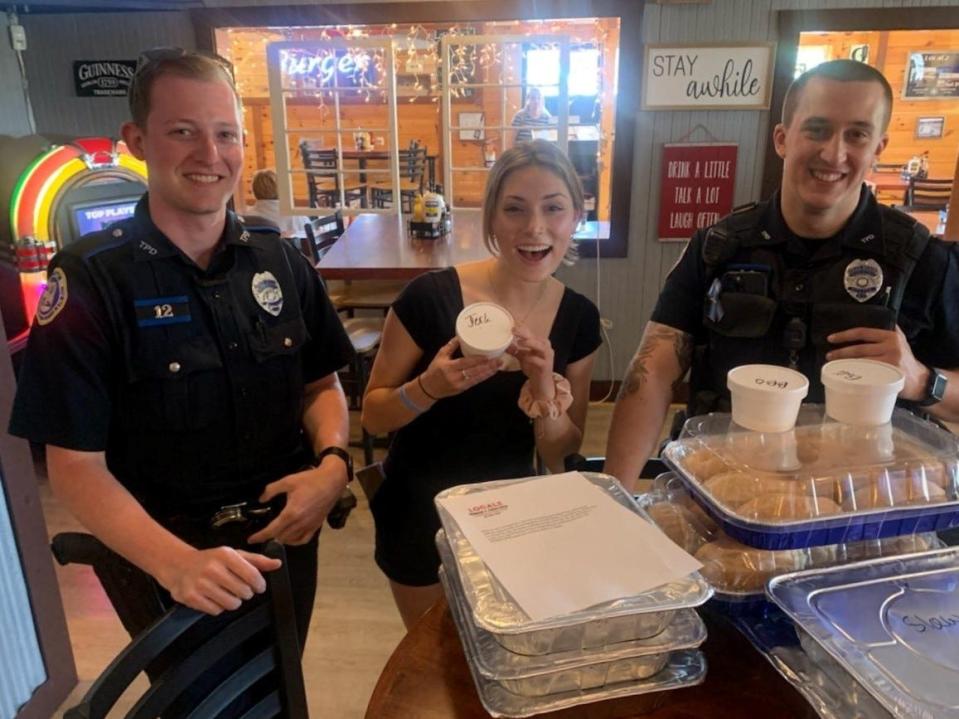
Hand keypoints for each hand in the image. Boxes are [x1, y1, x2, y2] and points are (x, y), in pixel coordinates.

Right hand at [159, 546, 280, 615]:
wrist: (179, 565)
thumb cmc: (210, 560)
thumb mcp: (234, 555)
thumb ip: (257, 560)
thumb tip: (277, 564)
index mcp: (226, 555)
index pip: (252, 575)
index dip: (259, 584)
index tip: (258, 587)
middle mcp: (213, 568)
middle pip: (244, 592)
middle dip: (245, 593)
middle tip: (238, 588)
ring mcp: (201, 584)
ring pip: (231, 604)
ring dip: (232, 601)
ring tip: (225, 592)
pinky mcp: (191, 597)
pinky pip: (216, 611)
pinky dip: (218, 607)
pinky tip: (213, 597)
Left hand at [248, 461, 348, 544]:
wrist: (332, 481)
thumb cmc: (310, 480)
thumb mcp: (288, 481)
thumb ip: (271, 490)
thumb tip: (261, 499)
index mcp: (291, 513)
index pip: (272, 530)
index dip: (260, 536)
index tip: (251, 539)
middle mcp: (300, 523)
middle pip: (280, 537)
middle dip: (269, 537)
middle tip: (262, 534)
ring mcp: (309, 526)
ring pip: (291, 540)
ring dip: (280, 539)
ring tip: (274, 534)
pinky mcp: (316, 526)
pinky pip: (303, 539)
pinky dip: (294, 541)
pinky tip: (290, 537)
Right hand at [419, 337, 499, 397]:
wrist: (428, 388)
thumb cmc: (434, 370)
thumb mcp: (440, 355)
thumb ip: (451, 346)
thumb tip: (460, 335)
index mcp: (448, 367)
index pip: (465, 362)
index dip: (478, 360)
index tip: (488, 356)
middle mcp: (454, 376)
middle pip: (474, 371)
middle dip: (488, 366)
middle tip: (499, 360)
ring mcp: (459, 384)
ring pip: (476, 378)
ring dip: (488, 372)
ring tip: (498, 366)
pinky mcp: (461, 389)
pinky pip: (474, 382)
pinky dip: (483, 377)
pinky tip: (490, 373)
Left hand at [507, 325, 555, 398]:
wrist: (542, 384)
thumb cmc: (534, 369)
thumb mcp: (523, 358)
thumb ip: (515, 350)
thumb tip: (505, 345)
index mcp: (538, 343)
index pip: (528, 332)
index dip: (520, 326)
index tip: (510, 322)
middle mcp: (544, 347)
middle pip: (533, 337)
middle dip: (523, 332)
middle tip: (512, 330)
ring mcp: (547, 356)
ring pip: (540, 346)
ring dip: (530, 343)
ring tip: (520, 342)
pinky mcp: (546, 366)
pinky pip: (539, 360)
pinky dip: (531, 358)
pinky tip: (525, 358)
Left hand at [826, 325, 928, 399]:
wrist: (920, 380)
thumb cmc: (904, 360)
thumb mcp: (899, 341)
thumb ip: (886, 331)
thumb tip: (865, 324)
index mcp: (891, 335)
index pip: (863, 332)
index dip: (845, 335)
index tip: (831, 338)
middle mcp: (891, 345)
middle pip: (859, 348)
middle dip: (841, 352)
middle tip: (829, 355)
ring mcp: (891, 360)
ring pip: (861, 361)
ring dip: (845, 363)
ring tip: (834, 364)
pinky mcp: (890, 373)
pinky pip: (868, 372)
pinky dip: (855, 372)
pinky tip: (847, 374)